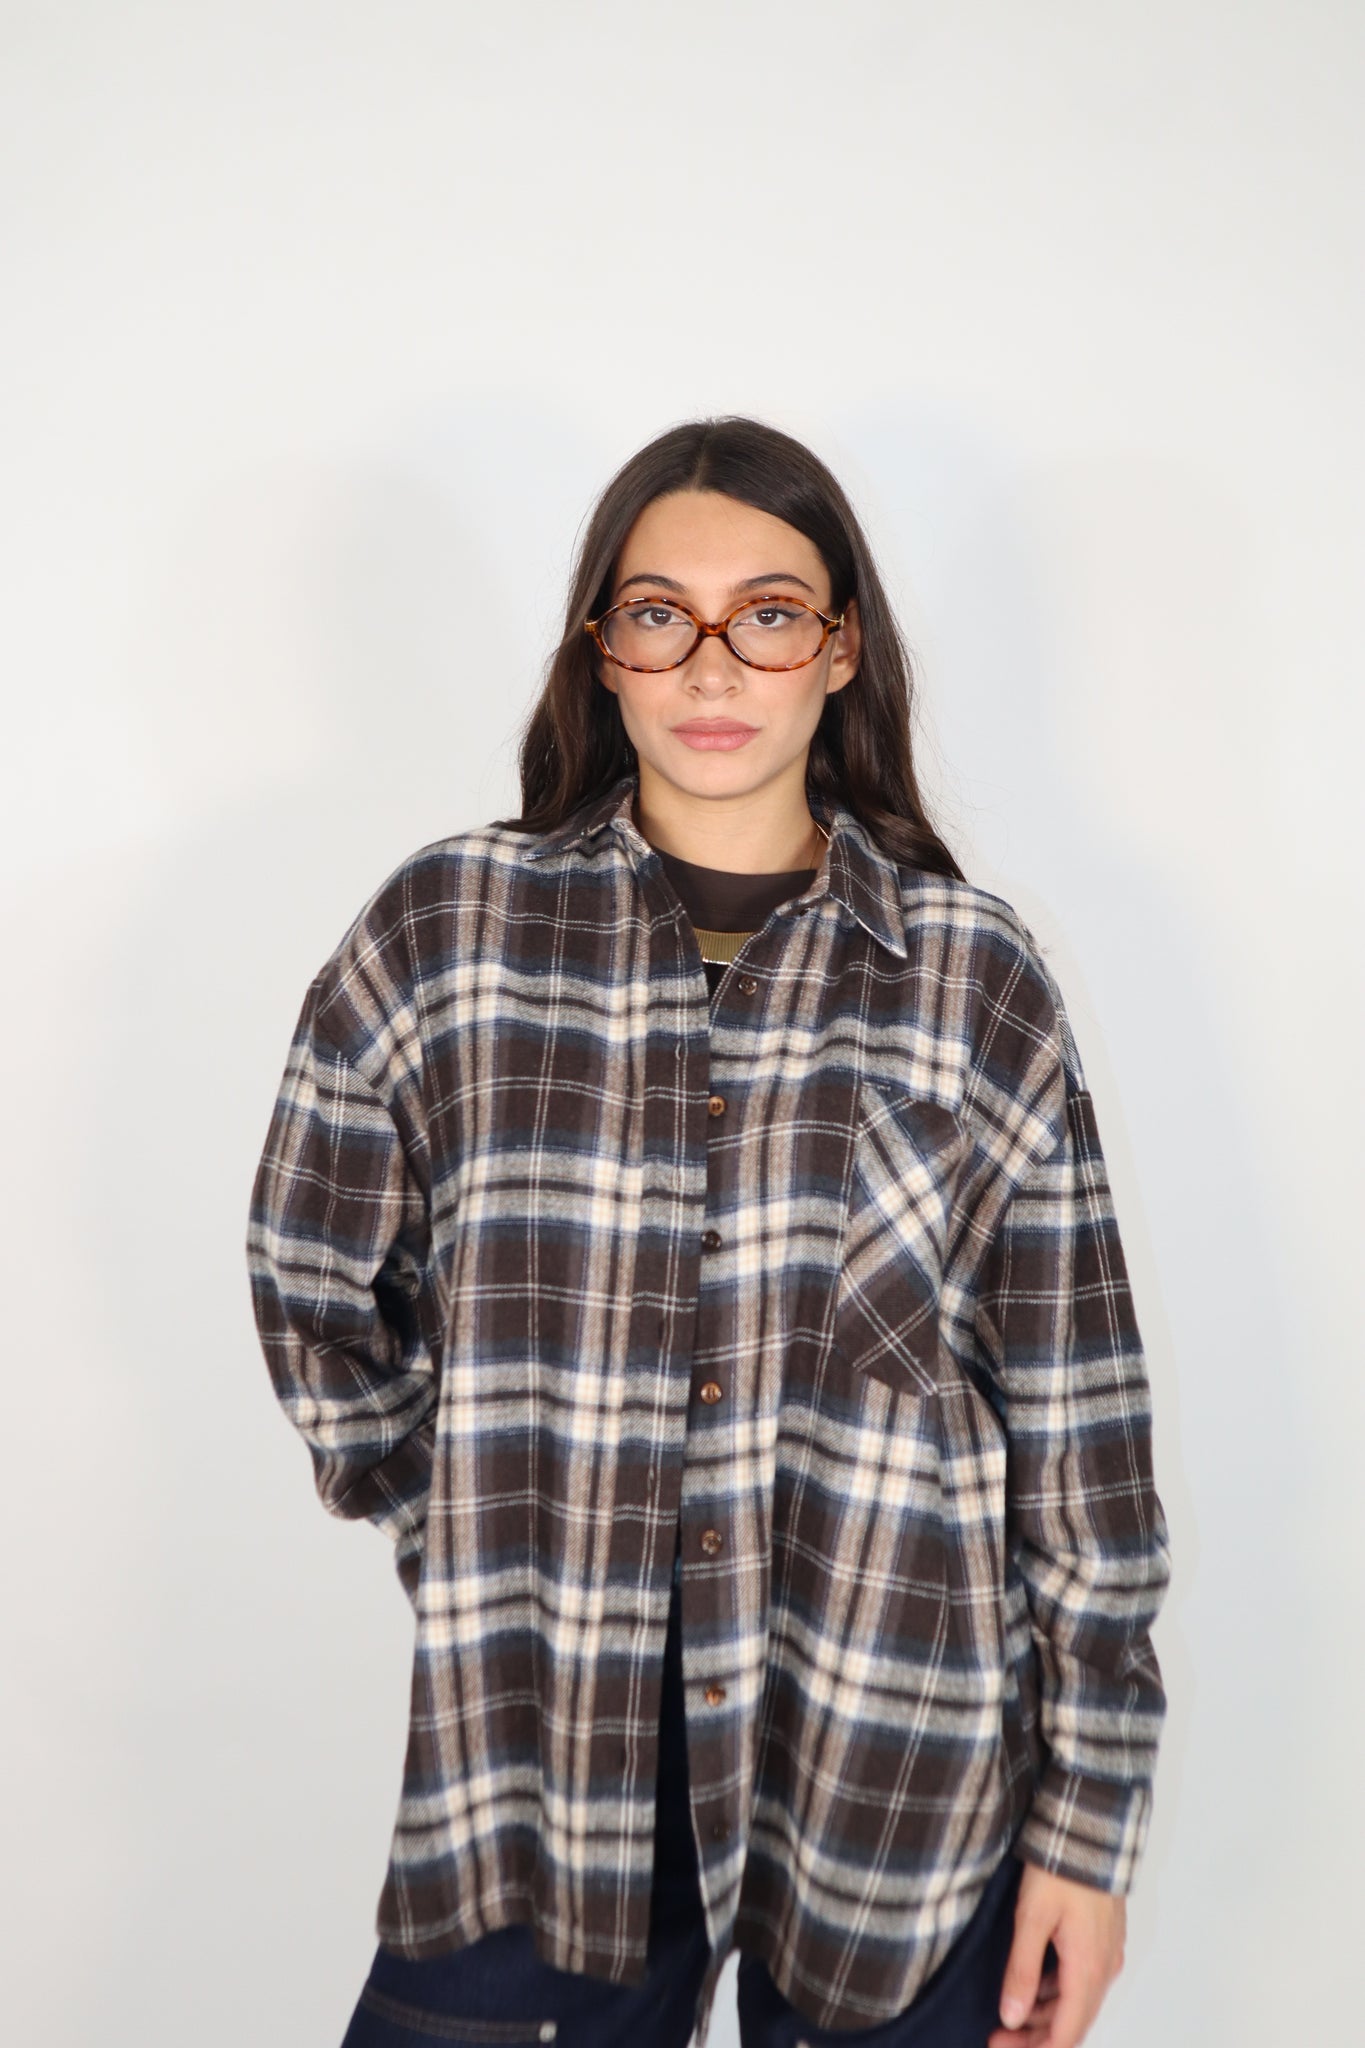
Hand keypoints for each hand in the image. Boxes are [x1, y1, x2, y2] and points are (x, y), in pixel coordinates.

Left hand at [987, 1862, 1125, 2047]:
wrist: (1088, 1830)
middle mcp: (1104, 1969)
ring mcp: (1106, 1955)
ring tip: (1009, 2014)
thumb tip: (1012, 2017)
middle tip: (999, 2036)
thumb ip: (1022, 1971)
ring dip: (1046, 2016)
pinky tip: (1032, 1986)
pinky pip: (1082, 1982)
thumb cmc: (1059, 1869)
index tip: (998, 2046)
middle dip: (1037, 2038)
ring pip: (1077, 2003)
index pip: (1066, 2034)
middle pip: (1073, 2024)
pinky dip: (1057, 1994)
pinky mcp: (1103, 1941)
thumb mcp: (1031, 1918)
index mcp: (1088, 1970)